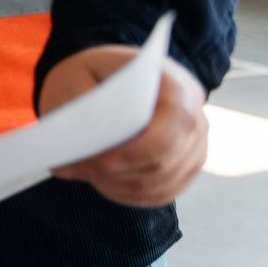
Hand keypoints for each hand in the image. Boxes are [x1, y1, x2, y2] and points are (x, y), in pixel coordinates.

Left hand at [45, 46, 207, 206]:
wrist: (103, 78)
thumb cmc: (88, 73)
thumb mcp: (75, 77)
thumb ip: (85, 110)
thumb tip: (92, 149)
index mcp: (174, 83)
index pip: (177, 121)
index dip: (142, 147)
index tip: (102, 160)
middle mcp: (194, 114)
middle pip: (167, 159)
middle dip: (119, 171)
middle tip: (73, 166)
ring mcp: (194, 144)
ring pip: (162, 182)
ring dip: (118, 184)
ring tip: (79, 170)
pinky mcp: (184, 167)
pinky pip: (161, 193)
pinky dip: (127, 193)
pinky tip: (98, 180)